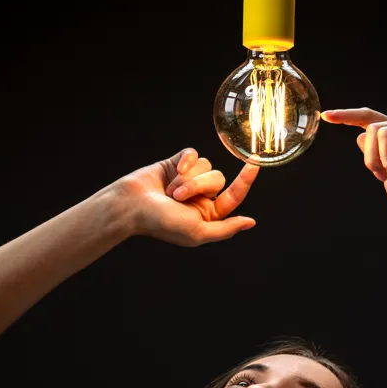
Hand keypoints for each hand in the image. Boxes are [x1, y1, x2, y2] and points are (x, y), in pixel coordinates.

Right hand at [112, 148, 259, 245]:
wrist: (131, 205)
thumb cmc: (161, 223)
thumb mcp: (198, 232)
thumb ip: (226, 228)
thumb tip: (250, 223)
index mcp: (208, 214)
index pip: (234, 196)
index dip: (245, 181)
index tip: (254, 165)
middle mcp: (200, 196)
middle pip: (217, 179)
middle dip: (198, 185)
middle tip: (178, 196)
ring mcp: (188, 178)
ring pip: (205, 165)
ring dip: (187, 178)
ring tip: (169, 190)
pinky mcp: (176, 163)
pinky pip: (192, 154)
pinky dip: (185, 162)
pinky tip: (174, 170)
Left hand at [322, 108, 386, 228]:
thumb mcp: (383, 174)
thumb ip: (373, 155)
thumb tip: (360, 136)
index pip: (368, 119)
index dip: (346, 116)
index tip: (326, 116)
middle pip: (370, 128)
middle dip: (368, 156)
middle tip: (380, 176)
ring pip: (380, 131)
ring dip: (382, 159)